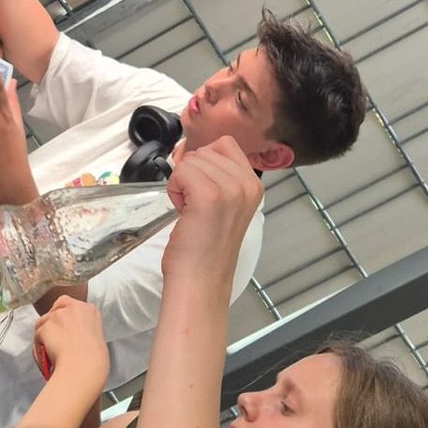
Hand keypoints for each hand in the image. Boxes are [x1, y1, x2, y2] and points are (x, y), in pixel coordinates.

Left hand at [33, 297, 109, 392]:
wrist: (85, 368)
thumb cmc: (94, 361)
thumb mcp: (95, 336)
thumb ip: (83, 327)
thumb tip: (70, 334)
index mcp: (89, 310)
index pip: (67, 303)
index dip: (61, 315)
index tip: (61, 327)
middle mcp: (74, 308)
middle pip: (53, 312)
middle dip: (50, 324)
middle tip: (52, 341)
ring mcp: (58, 316)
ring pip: (42, 324)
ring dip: (43, 338)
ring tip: (49, 355)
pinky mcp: (46, 327)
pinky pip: (37, 338)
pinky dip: (39, 350)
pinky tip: (46, 361)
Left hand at [163, 139, 261, 283]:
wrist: (200, 282)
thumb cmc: (205, 251)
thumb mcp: (226, 207)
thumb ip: (221, 180)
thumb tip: (196, 155)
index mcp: (253, 186)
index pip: (225, 144)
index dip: (204, 161)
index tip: (200, 188)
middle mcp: (246, 185)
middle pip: (205, 151)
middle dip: (191, 174)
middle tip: (195, 207)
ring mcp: (230, 190)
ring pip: (191, 160)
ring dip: (182, 183)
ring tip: (190, 211)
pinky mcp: (209, 196)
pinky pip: (181, 172)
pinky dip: (174, 189)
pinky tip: (182, 211)